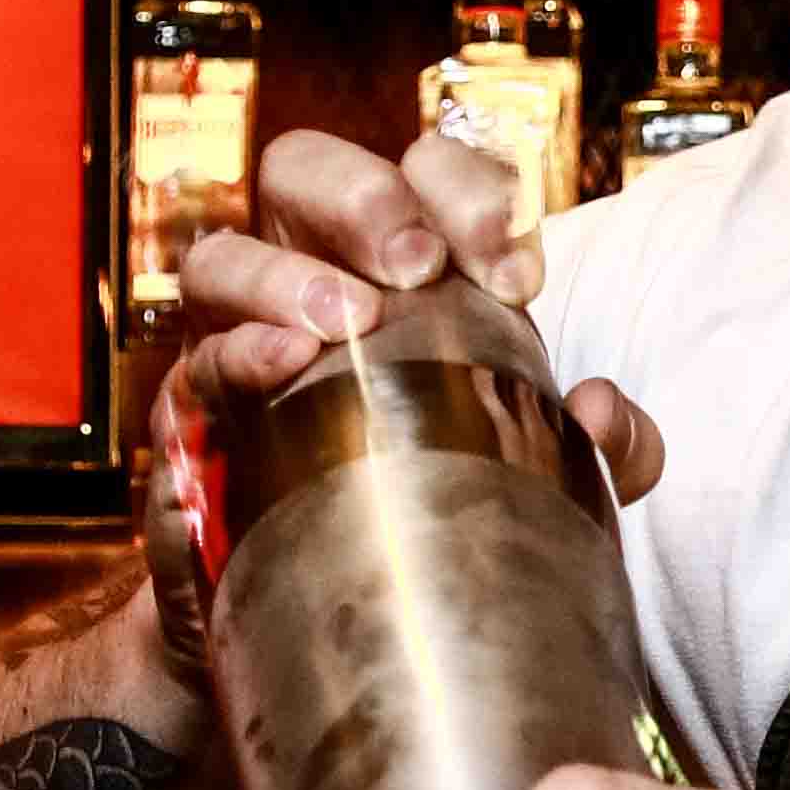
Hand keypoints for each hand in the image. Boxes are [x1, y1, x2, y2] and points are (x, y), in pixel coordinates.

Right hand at [139, 129, 665, 650]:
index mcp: (400, 268)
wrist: (331, 620)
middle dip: (362, 197)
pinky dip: (230, 363)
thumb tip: (598, 411)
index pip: (424, 169)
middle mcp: (307, 282)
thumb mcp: (547, 474)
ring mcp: (234, 348)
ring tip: (343, 322)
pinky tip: (279, 368)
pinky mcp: (190, 430)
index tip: (517, 275)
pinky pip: (185, 379)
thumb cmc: (439, 502)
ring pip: (218, 260)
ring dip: (280, 276)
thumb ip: (604, 449)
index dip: (470, 194)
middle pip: (301, 171)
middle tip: (416, 266)